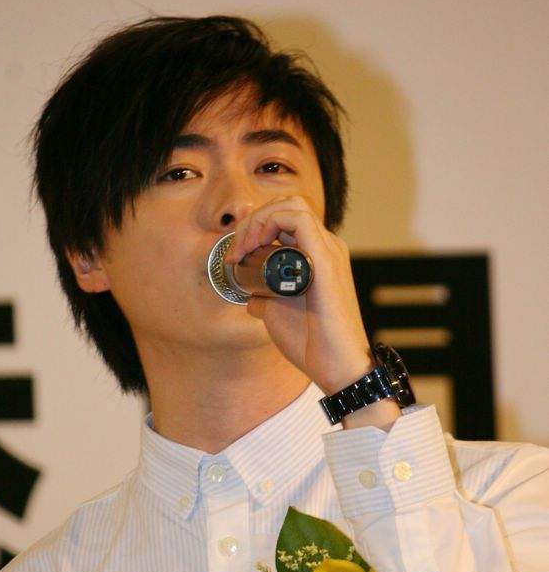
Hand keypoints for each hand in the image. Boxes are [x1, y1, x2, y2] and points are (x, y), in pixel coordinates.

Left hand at [223, 195, 374, 395]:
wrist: (336, 366)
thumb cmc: (313, 343)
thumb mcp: (277, 314)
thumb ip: (264, 300)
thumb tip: (249, 296)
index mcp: (318, 255)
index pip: (284, 218)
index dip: (253, 228)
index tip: (234, 256)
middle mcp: (326, 246)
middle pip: (286, 205)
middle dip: (252, 220)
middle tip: (235, 249)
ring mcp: (328, 250)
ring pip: (291, 205)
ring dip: (258, 220)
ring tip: (242, 248)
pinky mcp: (325, 259)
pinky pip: (298, 218)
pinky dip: (269, 223)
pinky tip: (255, 246)